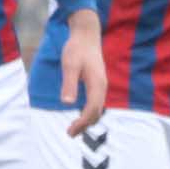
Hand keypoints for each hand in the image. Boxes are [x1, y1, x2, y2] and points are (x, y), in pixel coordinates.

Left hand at [59, 10, 108, 136]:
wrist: (86, 34)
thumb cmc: (76, 48)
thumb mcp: (70, 65)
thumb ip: (69, 83)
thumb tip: (68, 103)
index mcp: (97, 84)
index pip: (92, 110)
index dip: (82, 123)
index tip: (70, 131)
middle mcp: (102, 86)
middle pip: (97, 112)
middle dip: (85, 125)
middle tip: (70, 133)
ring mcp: (101, 85)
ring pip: (98, 108)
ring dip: (87, 120)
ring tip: (74, 128)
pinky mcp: (97, 82)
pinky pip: (96, 102)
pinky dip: (89, 112)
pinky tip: (80, 114)